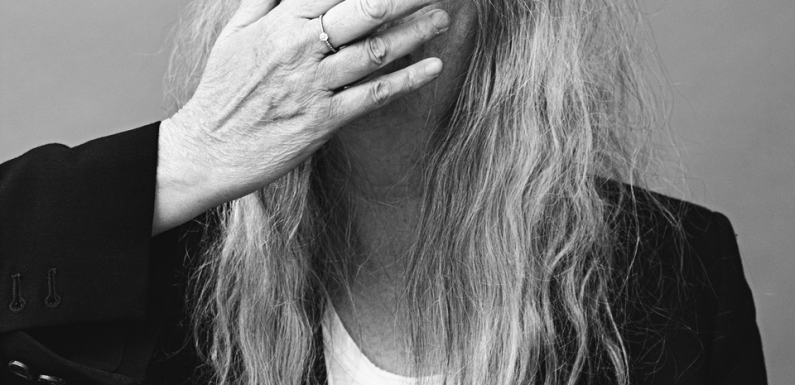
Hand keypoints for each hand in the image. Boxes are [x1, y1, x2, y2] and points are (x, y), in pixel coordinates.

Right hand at [154, 0, 450, 233]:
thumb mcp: (236, 34)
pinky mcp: (324, 120)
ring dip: (415, 32)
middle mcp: (300, 47)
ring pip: (375, 50)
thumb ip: (267, 0)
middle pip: (364, 10)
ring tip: (442, 18)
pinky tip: (433, 67)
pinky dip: (406, 80)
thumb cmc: (223, 90)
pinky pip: (373, 95)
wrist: (207, 148)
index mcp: (280, 21)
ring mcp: (314, 84)